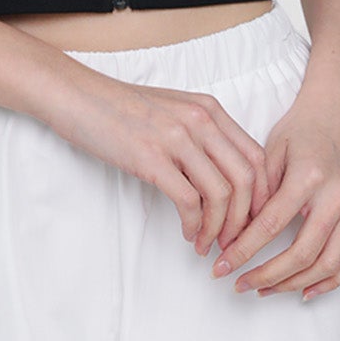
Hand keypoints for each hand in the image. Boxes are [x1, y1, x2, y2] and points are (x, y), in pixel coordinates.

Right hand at [48, 73, 273, 255]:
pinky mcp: (151, 158)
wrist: (78, 96)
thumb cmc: (121, 108)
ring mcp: (176, 138)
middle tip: (233, 242)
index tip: (253, 220)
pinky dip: (194, 225)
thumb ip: (201, 135)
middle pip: (246, 180)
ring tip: (206, 244)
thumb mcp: (173, 110)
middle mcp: (200, 120)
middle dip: (245, 220)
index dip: (262, 196)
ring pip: (221, 195)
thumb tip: (223, 178)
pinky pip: (189, 201)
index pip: (256, 157)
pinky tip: (187, 233)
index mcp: (209, 109)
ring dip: (218, 229)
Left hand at [210, 76, 339, 301]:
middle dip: (266, 275)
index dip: (244, 250)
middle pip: (302, 254)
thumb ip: (257, 191)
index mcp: (309, 175)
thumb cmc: (303, 127)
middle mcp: (338, 195)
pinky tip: (304, 290)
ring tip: (265, 289)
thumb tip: (235, 233)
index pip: (271, 225)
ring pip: (329, 264)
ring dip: (294, 284)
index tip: (222, 264)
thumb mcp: (270, 150)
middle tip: (240, 283)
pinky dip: (329, 282)